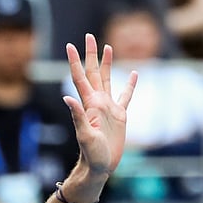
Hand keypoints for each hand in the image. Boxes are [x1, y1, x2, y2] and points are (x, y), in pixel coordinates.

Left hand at [64, 33, 137, 176]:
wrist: (100, 166)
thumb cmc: (91, 154)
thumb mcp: (84, 134)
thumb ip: (78, 116)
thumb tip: (68, 97)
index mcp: (89, 104)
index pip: (80, 77)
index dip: (74, 61)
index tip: (70, 45)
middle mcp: (97, 102)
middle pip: (93, 72)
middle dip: (91, 54)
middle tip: (88, 35)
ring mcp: (109, 108)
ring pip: (108, 79)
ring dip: (107, 63)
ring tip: (108, 47)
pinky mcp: (120, 116)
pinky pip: (126, 96)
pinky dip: (130, 85)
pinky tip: (134, 74)